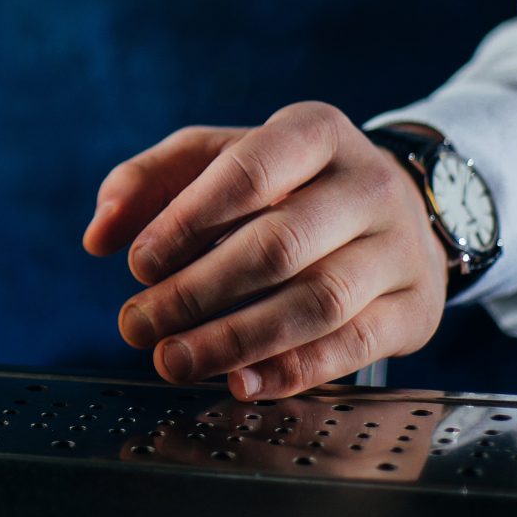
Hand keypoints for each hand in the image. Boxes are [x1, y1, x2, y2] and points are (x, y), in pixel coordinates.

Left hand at [82, 104, 448, 401]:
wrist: (401, 213)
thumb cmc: (290, 184)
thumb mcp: (222, 157)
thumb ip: (150, 182)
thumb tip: (100, 234)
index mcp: (316, 133)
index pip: (250, 170)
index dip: (188, 220)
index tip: (139, 265)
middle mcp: (368, 186)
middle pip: (279, 244)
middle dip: (197, 292)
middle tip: (138, 325)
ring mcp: (399, 250)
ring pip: (317, 303)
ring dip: (235, 341)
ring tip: (173, 361)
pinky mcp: (415, 310)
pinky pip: (352, 347)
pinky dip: (291, 371)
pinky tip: (239, 382)